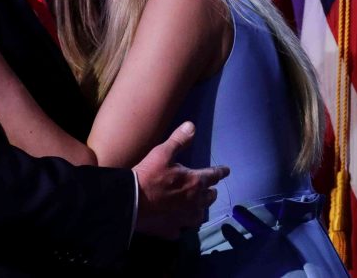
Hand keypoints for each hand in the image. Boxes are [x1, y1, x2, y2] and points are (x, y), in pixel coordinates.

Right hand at [133, 121, 229, 238]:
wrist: (130, 201)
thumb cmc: (148, 175)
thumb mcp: (161, 153)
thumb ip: (178, 140)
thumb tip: (191, 126)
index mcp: (195, 182)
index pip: (213, 175)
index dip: (220, 171)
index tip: (226, 170)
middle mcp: (195, 202)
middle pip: (210, 197)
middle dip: (210, 191)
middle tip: (208, 189)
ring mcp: (185, 219)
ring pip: (199, 215)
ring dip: (199, 209)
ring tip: (195, 206)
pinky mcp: (173, 230)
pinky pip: (181, 228)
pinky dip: (180, 224)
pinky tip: (176, 222)